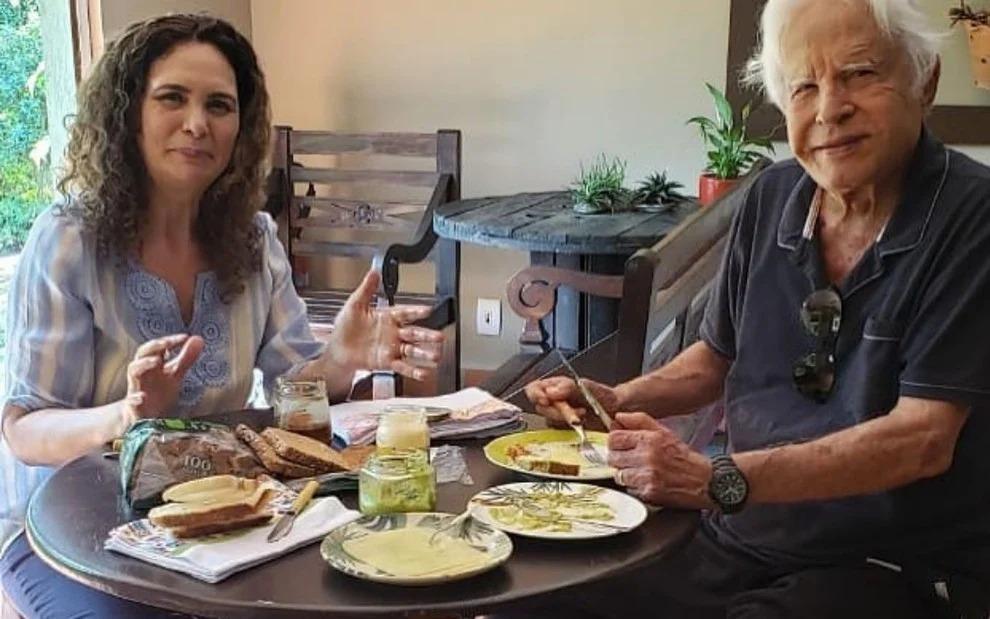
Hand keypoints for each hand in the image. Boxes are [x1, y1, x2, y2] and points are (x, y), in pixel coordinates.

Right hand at [121, 334, 203, 427]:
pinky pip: (131, 401)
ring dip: (143, 364)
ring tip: (157, 361)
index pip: (159, 347)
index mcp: (154, 364)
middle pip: (142, 353)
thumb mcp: (175, 374)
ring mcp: (137, 388)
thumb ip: (186, 358)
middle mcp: (144, 372)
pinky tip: (142, 397)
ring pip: (133, 372)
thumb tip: (199, 338)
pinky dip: (135, 398)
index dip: (170, 340)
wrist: (145, 417)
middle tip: (167, 343)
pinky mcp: (134, 406)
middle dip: (154, 346)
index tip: (185, 337)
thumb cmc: (159, 391)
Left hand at [328, 269, 443, 380]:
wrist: (337, 350)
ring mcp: (392, 348)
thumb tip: (374, 272)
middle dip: (428, 335)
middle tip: (440, 337)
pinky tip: (423, 372)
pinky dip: (413, 370)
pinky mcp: (387, 362)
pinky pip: (402, 366)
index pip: (405, 312)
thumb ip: (367, 289)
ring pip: (412, 350)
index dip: (416, 311)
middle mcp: (393, 333)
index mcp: (387, 317)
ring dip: (425, 353)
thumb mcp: (355, 304)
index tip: (428, 310)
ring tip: (436, 355)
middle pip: (414, 333)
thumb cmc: (345, 328)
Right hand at [524, 376, 619, 428]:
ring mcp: (557, 416)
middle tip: (575, 411)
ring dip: (565, 420)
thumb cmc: (604, 397)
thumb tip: (551, 391)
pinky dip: (568, 430)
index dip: (535, 394)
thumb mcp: (589, 388)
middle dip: (557, 411)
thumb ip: (569, 388)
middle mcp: (553, 401)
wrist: (617, 411)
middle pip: (540, 407)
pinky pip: (557, 432)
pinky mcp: (563, 430)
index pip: (534, 388)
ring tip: (582, 416)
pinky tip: (581, 425)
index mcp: (555, 386)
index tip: (546, 400)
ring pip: (548, 420)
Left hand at [608, 412, 713, 508]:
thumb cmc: (684, 457)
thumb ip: (639, 421)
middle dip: (619, 459)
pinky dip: (636, 487)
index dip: (615, 441)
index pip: (614, 438)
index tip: (620, 445)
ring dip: (627, 474)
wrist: (705, 481)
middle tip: (631, 460)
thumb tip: (618, 417)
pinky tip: (648, 482)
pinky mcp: (649, 493)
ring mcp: (647, 476)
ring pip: (619, 475)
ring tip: (642, 472)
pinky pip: (629, 489)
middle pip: (612, 457)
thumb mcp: (664, 431)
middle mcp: (647, 457)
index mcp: (649, 439)